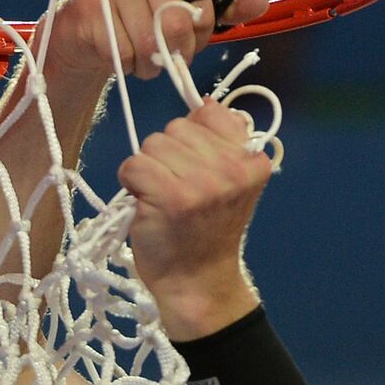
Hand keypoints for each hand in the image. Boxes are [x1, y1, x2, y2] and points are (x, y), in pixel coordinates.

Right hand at [36, 0, 268, 81]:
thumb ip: (226, 10)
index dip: (198, 34)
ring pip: (150, 46)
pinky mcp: (89, 8)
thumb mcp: (190, 18)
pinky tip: (116, 54)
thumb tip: (260, 0)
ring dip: (148, 66)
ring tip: (137, 55)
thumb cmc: (143, 24)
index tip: (184, 35)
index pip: (204, 9)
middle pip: (177, 27)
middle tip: (160, 52)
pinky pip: (123, 56)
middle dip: (174, 53)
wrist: (87, 37)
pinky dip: (124, 67)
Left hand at [118, 99, 275, 339]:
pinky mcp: (172, 197)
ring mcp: (204, 183)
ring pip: (152, 144)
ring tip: (164, 200)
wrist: (197, 280)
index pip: (210, 114)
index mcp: (253, 161)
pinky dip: (131, 184)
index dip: (193, 139)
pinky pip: (133, 165)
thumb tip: (205, 103)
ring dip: (148, 170)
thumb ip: (222, 142)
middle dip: (168, 155)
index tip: (197, 169)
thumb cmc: (206, 230)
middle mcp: (233, 169)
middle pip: (176, 128)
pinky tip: (148, 205)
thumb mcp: (230, 183)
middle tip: (179, 192)